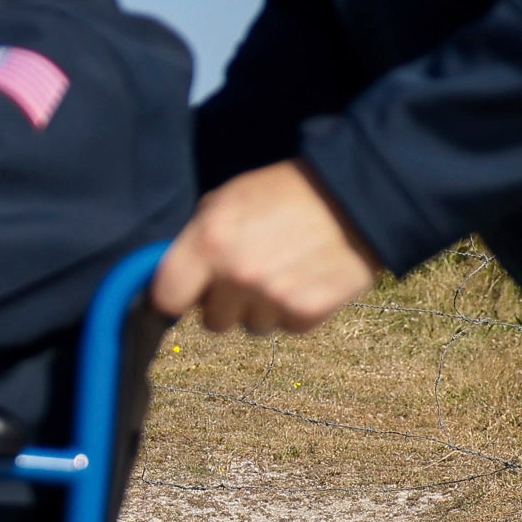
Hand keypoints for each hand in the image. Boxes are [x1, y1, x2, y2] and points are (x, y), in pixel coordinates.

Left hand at [152, 159, 387, 332]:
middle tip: (251, 272)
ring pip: (252, 327)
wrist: (354, 195)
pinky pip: (287, 328)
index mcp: (209, 241)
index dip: (179, 296)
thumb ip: (196, 242)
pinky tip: (308, 278)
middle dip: (228, 304)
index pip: (167, 299)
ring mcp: (272, 297)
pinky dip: (297, 310)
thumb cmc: (284, 192)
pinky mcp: (306, 312)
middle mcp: (237, 274)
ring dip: (265, 307)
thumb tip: (175, 281)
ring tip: (285, 269)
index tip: (193, 291)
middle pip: (212, 322)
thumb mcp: (227, 200)